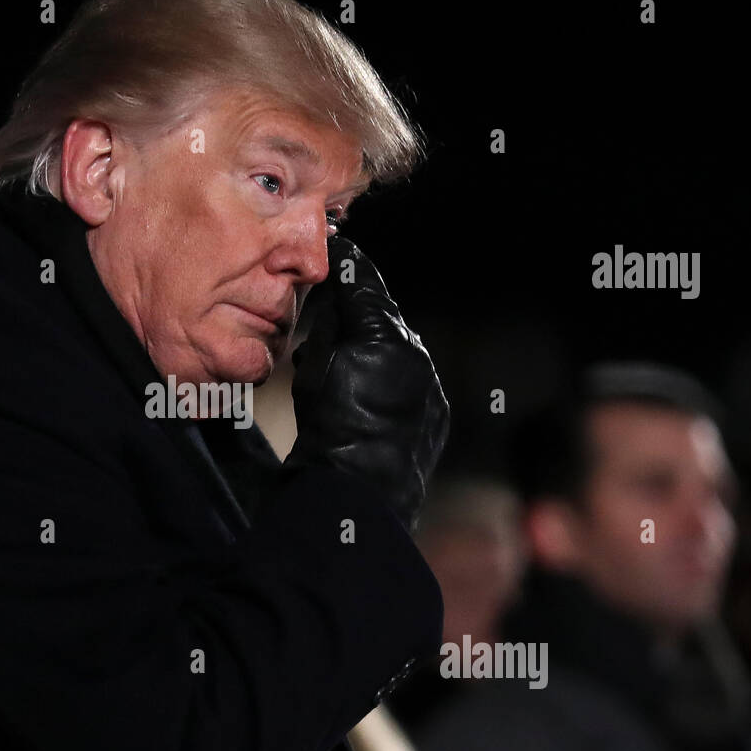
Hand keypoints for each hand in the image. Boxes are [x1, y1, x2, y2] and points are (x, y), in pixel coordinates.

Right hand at [284, 236, 449, 530]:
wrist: (358, 500)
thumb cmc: (327, 438)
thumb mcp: (313, 374)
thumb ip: (330, 331)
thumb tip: (335, 301)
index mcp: (386, 340)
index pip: (365, 286)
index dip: (347, 266)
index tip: (336, 250)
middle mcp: (418, 358)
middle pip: (384, 316)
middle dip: (358, 308)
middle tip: (329, 303)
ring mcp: (432, 387)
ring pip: (399, 348)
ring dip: (373, 345)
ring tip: (342, 356)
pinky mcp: (437, 412)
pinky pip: (412, 379)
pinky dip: (389, 375)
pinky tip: (366, 388)